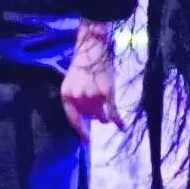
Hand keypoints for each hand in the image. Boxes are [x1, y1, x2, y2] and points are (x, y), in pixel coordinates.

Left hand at [60, 20, 125, 141]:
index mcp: (67, 95)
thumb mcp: (72, 82)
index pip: (72, 119)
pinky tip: (123, 127)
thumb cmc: (83, 63)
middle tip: (99, 110)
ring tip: (107, 112)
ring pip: (101, 115)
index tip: (87, 140)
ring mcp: (93, 97)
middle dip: (95, 115)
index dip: (80, 131)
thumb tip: (86, 115)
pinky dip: (119, 121)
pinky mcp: (107, 94)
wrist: (93, 48)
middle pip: (89, 116)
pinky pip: (113, 113)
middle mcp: (78, 98)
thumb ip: (76, 98)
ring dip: (105, 115)